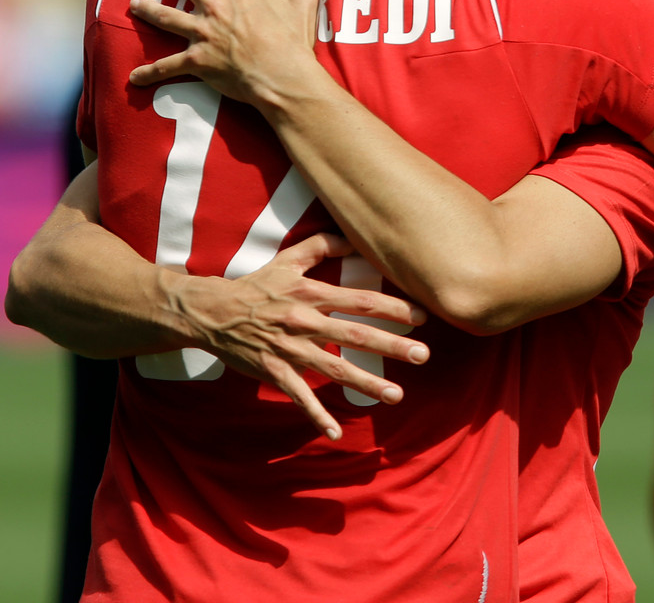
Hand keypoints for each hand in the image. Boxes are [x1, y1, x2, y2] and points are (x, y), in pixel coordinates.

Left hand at [129, 0, 319, 105]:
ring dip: (147, 8)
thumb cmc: (294, 41)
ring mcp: (203, 34)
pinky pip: (168, 67)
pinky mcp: (197, 61)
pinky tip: (134, 78)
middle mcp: (215, 6)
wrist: (283, 79)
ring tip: (133, 3)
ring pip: (166, 16)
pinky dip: (150, 73)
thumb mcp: (306, 0)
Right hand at [178, 232, 428, 440]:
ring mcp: (291, 349)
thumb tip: (353, 235)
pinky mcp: (276, 372)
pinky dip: (316, 414)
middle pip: (356, 334)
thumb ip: (322, 245)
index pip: (361, 300)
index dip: (393, 307)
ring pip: (335, 368)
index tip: (422, 316)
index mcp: (312, 293)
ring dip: (367, 383)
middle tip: (423, 355)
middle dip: (392, 345)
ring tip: (397, 395)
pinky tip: (335, 432)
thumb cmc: (257, 285)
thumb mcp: (288, 259)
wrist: (215, 312)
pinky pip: (299, 396)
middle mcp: (306, 321)